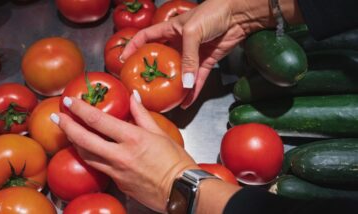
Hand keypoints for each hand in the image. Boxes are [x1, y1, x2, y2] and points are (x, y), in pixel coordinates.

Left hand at [51, 91, 198, 211]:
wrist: (181, 191)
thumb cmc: (175, 161)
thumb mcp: (160, 133)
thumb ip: (142, 114)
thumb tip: (133, 97)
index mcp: (133, 139)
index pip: (99, 120)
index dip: (81, 110)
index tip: (70, 102)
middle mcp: (120, 155)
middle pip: (84, 140)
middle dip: (67, 126)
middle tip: (57, 116)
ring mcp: (116, 171)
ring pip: (86, 156)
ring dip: (74, 142)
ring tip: (69, 132)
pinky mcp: (117, 183)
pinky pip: (99, 167)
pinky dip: (91, 156)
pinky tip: (89, 150)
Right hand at [121, 0, 275, 108]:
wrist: (239, 14)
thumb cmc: (213, 13)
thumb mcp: (192, 32)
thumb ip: (187, 57)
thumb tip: (184, 83)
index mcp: (169, 29)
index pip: (145, 37)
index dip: (132, 46)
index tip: (122, 60)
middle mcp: (178, 42)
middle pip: (162, 59)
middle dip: (153, 73)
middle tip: (144, 86)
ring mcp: (192, 53)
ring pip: (180, 73)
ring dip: (174, 86)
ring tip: (166, 101)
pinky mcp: (206, 61)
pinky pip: (197, 79)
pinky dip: (193, 90)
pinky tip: (187, 101)